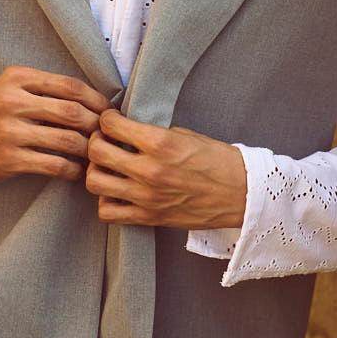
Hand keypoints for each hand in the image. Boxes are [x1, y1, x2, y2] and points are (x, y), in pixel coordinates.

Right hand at [0, 66, 109, 183]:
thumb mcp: (12, 87)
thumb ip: (46, 88)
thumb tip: (95, 100)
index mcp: (19, 78)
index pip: (70, 86)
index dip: (97, 100)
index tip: (109, 113)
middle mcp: (13, 101)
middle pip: (72, 112)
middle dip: (96, 125)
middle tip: (106, 136)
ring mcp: (10, 131)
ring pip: (66, 140)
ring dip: (88, 149)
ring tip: (95, 154)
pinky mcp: (8, 158)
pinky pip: (53, 165)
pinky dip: (72, 170)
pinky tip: (77, 172)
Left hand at [84, 107, 247, 228]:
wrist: (241, 195)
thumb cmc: (219, 162)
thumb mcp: (186, 136)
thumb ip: (154, 134)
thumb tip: (128, 131)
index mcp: (160, 144)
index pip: (111, 125)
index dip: (107, 119)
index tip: (111, 121)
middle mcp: (149, 170)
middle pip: (96, 152)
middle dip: (95, 141)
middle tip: (104, 141)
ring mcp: (146, 197)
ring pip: (94, 182)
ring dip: (96, 171)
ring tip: (107, 167)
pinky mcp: (148, 218)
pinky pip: (108, 212)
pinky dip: (106, 201)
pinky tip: (117, 191)